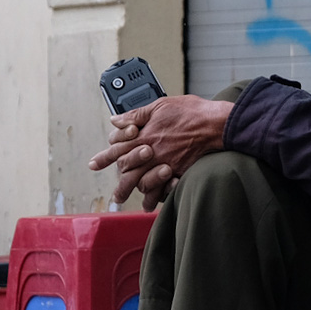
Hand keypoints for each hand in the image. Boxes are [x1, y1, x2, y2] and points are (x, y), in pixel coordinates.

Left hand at [88, 96, 232, 209]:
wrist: (216, 123)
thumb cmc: (191, 112)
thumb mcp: (160, 105)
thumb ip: (136, 114)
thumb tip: (116, 120)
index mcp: (144, 135)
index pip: (117, 148)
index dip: (104, 157)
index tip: (94, 164)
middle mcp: (152, 152)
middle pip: (128, 171)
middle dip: (119, 185)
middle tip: (115, 195)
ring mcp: (166, 163)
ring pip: (144, 183)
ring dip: (136, 195)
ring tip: (132, 204)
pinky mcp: (180, 171)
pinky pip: (164, 188)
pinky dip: (157, 196)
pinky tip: (154, 202)